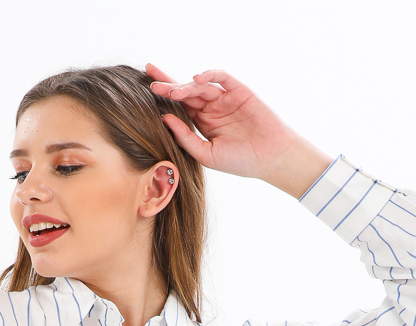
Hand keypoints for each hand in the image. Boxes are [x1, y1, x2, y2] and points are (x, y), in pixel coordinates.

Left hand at [145, 64, 329, 195]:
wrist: (270, 158)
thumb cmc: (241, 161)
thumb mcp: (207, 154)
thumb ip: (185, 138)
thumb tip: (164, 119)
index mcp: (202, 123)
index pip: (179, 107)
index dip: (164, 99)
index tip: (145, 92)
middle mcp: (211, 108)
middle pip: (185, 91)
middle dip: (167, 84)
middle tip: (149, 77)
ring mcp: (224, 98)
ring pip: (200, 85)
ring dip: (184, 86)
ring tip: (171, 90)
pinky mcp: (238, 91)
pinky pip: (221, 77)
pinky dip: (209, 75)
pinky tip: (196, 79)